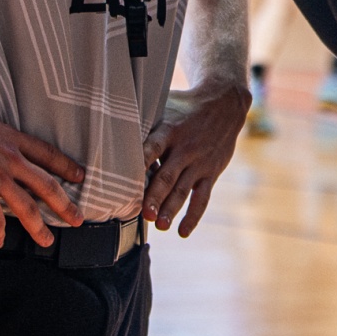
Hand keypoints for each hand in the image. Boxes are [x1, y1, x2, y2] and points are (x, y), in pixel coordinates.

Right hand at [0, 102, 86, 247]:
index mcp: (15, 141)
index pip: (49, 155)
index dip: (66, 166)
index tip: (80, 176)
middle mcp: (13, 160)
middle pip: (47, 186)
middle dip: (65, 205)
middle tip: (78, 219)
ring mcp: (0, 177)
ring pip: (28, 208)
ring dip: (39, 227)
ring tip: (47, 241)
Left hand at [141, 80, 246, 235]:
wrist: (225, 103)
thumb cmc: (184, 107)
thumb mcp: (165, 106)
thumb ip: (145, 124)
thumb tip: (112, 135)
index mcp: (169, 130)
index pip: (153, 147)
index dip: (141, 162)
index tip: (127, 179)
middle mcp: (185, 148)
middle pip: (168, 175)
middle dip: (156, 197)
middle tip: (144, 214)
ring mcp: (200, 162)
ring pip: (183, 189)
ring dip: (171, 209)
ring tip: (160, 226)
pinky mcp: (211, 172)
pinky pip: (202, 197)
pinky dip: (193, 216)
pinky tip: (182, 232)